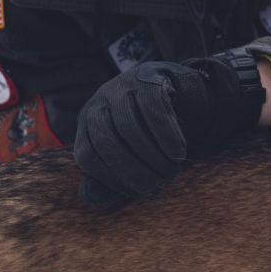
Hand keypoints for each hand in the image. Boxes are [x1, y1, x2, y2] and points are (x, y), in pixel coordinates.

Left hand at [74, 55, 263, 202]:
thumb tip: (88, 195)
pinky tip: (178, 153)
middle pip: (106, 140)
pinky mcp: (148, 76)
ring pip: (129, 126)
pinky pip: (154, 110)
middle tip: (157, 187)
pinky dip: (166, 136)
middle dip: (132, 170)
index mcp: (88, 122)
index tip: (138, 191)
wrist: (183, 92)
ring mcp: (122, 85)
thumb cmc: (152, 132)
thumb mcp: (130, 155)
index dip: (111, 178)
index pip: (87, 155)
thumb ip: (109, 180)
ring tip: (172, 172)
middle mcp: (99, 101)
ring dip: (152, 156)